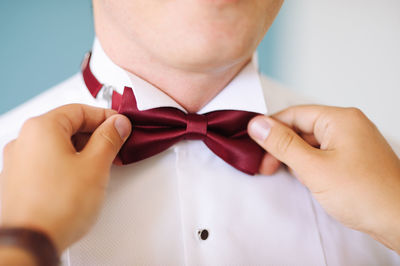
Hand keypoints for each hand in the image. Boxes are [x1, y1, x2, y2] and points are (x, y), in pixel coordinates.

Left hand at [0, 104, 131, 252]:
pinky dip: (67, 162)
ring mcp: (18, 161)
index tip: (121, 126)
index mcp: (42, 128)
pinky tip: (81, 178)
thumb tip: (117, 125)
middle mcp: (25, 140)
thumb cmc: (56, 206)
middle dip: (95, 134)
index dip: (106, 117)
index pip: (80, 110)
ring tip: (101, 164)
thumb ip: (109, 139)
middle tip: (115, 145)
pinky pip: (48, 160)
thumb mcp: (95, 166)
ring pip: (58, 144)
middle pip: (67, 125)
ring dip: (82, 149)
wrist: (30, 242)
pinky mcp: (19, 179)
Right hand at [248, 105, 399, 252]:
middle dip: (282, 147)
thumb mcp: (314, 168)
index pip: (293, 114)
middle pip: (301, 127)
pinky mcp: (353, 159)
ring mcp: (352, 142)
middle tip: (267, 166)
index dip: (270, 129)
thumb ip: (282, 144)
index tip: (253, 143)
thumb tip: (258, 125)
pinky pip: (322, 154)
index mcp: (340, 119)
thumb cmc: (367, 195)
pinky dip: (310, 165)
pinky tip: (308, 179)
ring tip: (294, 176)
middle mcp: (348, 126)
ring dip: (296, 158)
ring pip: (311, 142)